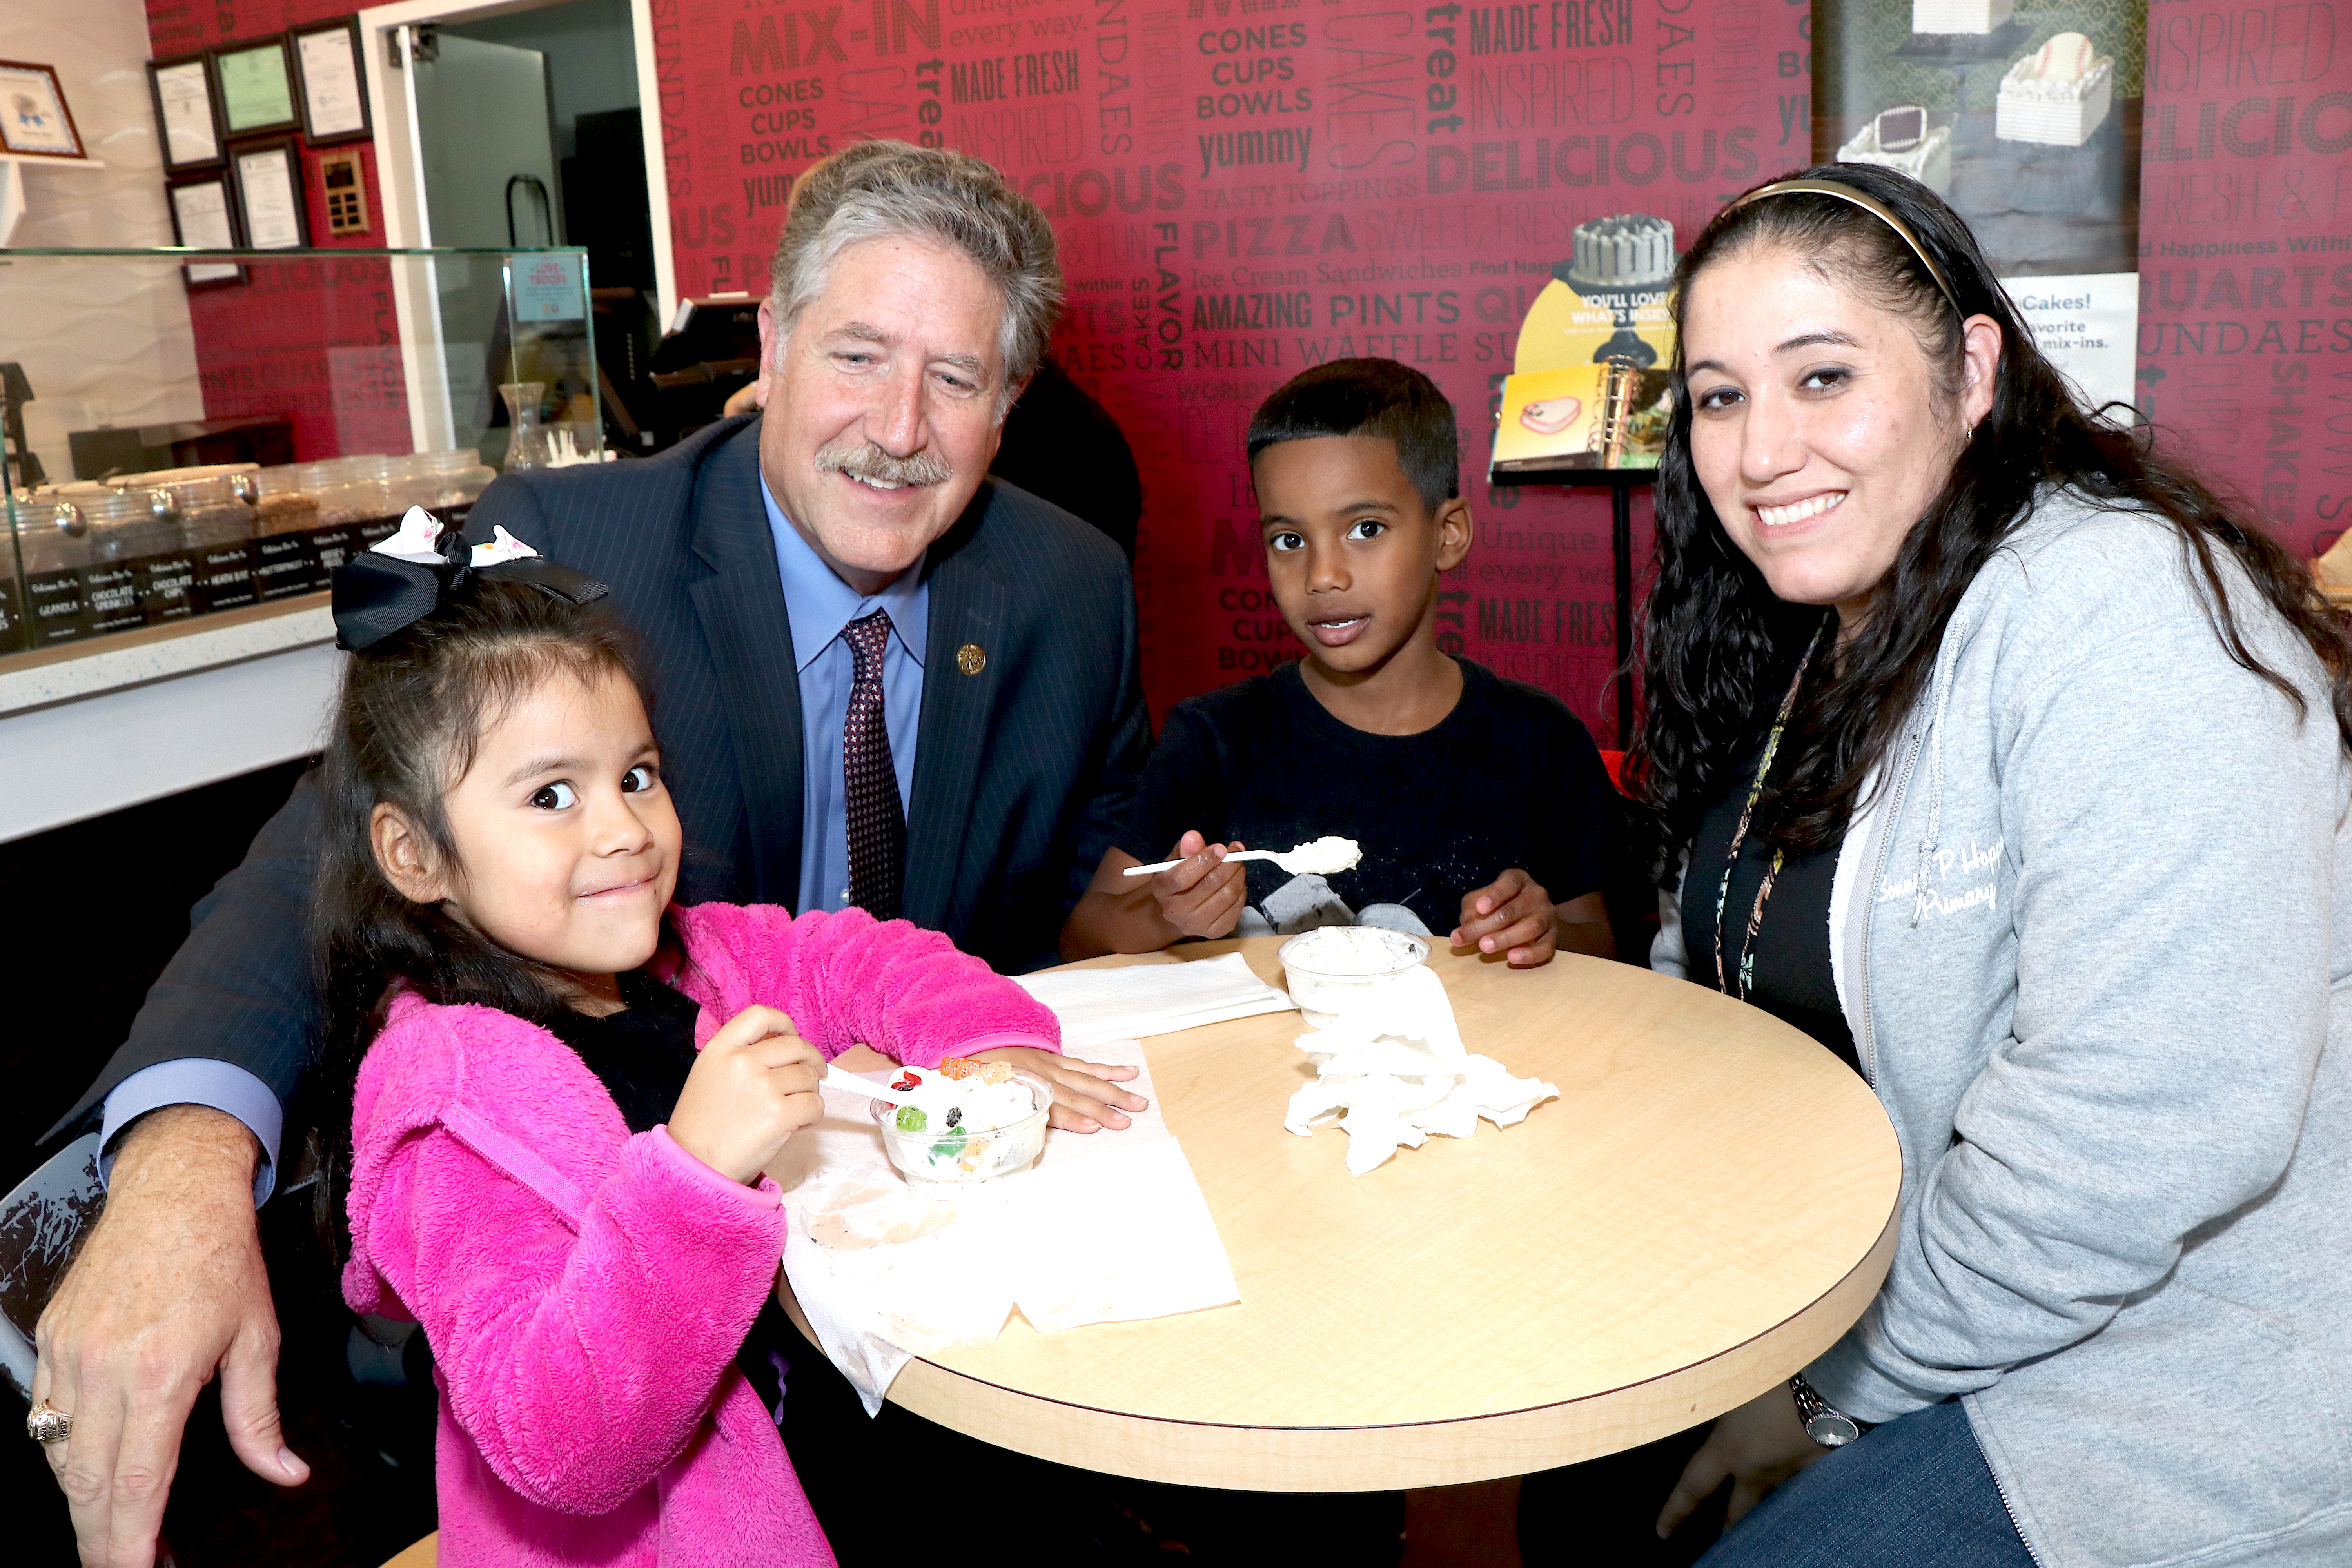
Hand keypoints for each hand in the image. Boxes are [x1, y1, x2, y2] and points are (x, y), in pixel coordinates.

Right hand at [33, 1104, 308, 1567]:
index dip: (134, 1541)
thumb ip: (261, 1418)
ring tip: (119, 1531)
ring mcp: (68, 1356)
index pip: (138, 1483)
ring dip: (85, 1505)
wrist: (174, 1193)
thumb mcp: (259, 1338)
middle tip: (128, 1567)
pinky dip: (65, 1457)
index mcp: (162, 1372)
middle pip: (90, 1485)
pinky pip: (45, 1420)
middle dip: (103, 1540)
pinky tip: (94, 1475)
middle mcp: (104, 1369)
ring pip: (61, 1458)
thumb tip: (285, 1474)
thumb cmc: (222, 1259)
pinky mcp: (50, 1343)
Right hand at [668, 1006, 824, 1182]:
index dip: (783, 1023)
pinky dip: (813, 1114)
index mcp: (720, 1048)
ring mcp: (763, 1086)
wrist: (694, 1165)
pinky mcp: (780, 1113)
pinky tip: (798, 1123)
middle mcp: (742, 1061)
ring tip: (794, 1108)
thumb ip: (740, 1056)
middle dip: (810, 1060)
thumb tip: (785, 1050)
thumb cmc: (702, 1126)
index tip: (791, 1036)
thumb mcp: (709, 1075)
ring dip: (809, 1092)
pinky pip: (815, 1105)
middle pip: (795, 1046)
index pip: (760, 1015)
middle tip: (812, 1074)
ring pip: (809, 1077)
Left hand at [968, 1045, 1146, 1132]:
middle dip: (1102, 1109)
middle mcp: (1042, 1076)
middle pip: (1076, 1095)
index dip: (1071, 1117)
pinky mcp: (1056, 1059)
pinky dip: (1106, 1070)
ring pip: (1087, 1079)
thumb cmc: (974, 1071)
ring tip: (1138, 1101)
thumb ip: (985, 1108)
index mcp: (1021, 1087)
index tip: (1092, 1127)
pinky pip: (1084, 1065)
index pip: (1051, 1106)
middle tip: (1126, 1121)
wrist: (974, 1036)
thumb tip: (988, 1132)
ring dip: (1113, 1091)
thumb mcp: (973, 1091)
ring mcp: (1052, 1066)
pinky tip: (1128, 1072)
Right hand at [1150, 831, 1249, 939]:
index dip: (1205, 860)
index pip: (1182, 876)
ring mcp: (1195, 924)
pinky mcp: (1214, 931)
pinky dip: (1241, 890)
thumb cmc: (1180, 879)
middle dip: (1229, 863)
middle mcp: (1174, 911)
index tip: (1221, 848)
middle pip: (1209, 884)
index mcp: (1161, 889)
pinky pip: (1236, 907)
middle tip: (1237, 851)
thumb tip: (1193, 837)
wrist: (1181, 909)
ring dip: (1238, 875)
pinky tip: (1237, 881)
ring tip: (1238, 864)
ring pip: (1227, 895)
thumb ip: (1186, 848)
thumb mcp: (1177, 860)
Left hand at [1452, 868, 1555, 965]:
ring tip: (1486, 947)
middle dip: (1491, 925)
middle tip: (1476, 939)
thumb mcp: (1478, 903)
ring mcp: (1547, 915)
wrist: (1526, 917)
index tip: (1480, 908)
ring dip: (1507, 938)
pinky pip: (1546, 947)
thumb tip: (1461, 934)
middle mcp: (1536, 894)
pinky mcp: (1553, 936)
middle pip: (1514, 909)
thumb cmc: (1496, 907)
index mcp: (1518, 879)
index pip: (1509, 883)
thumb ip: (1469, 913)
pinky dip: (1529, 954)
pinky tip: (1511, 958)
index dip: (1494, 895)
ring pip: (1531, 927)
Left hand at [1655, 1383, 1826, 1538]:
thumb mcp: (1732, 1384)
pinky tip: (1808, 1483)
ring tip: (1764, 1519)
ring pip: (1776, 1499)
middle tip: (1721, 1544)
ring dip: (1769, 1510)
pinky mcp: (1827, 1465)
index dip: (1675, 1511)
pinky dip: (1805, 1486)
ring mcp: (1796, 1472)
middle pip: (1740, 1510)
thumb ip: (1717, 1402)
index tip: (1662, 1533)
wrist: (1834, 1385)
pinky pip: (1809, 1483)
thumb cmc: (1775, 1377)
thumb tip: (1702, 1400)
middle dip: (1729, 1527)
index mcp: (1731, 1450)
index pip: (1693, 1487)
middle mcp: (1761, 1470)